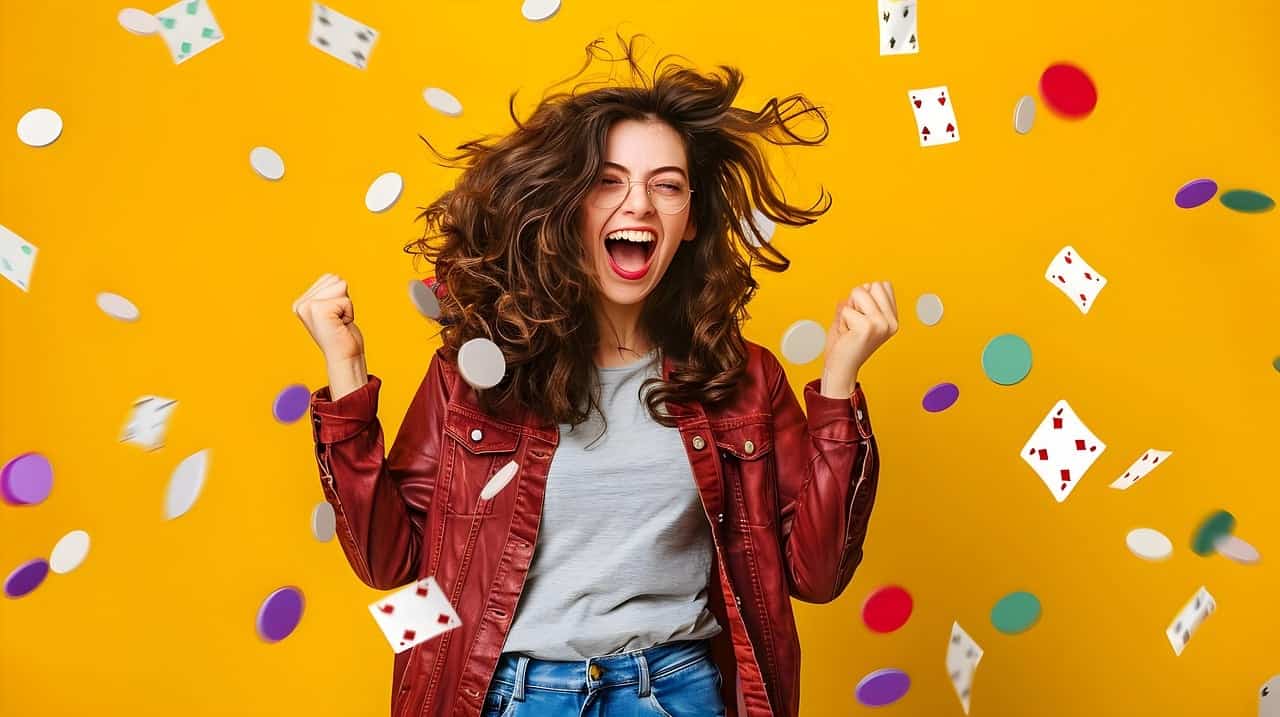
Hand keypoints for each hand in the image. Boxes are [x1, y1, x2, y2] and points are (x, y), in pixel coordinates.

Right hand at [292, 273, 365, 364]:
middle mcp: (300, 304)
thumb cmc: (342, 333)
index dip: (340, 297)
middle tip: (337, 320)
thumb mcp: (333, 307)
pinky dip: (349, 313)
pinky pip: (346, 300)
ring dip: (346, 306)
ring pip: (340, 286)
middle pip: (335, 280)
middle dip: (343, 300)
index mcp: (301, 302)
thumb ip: (330, 291)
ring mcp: (307, 307)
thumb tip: (337, 280)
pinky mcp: (319, 310)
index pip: (329, 278)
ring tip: (339, 322)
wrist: (344, 357)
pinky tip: (340, 326)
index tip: (334, 316)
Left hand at [820, 281, 898, 396]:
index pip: (883, 285)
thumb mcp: (857, 315)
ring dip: (848, 310)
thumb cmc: (845, 343)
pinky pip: (847, 308)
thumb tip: (863, 287)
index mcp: (892, 319)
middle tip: (854, 322)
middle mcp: (891, 322)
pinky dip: (841, 320)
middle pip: (872, 285)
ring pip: (859, 292)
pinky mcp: (868, 327)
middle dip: (856, 301)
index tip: (861, 318)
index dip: (865, 297)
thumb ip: (861, 300)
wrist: (840, 368)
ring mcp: (882, 324)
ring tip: (850, 327)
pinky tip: (847, 334)